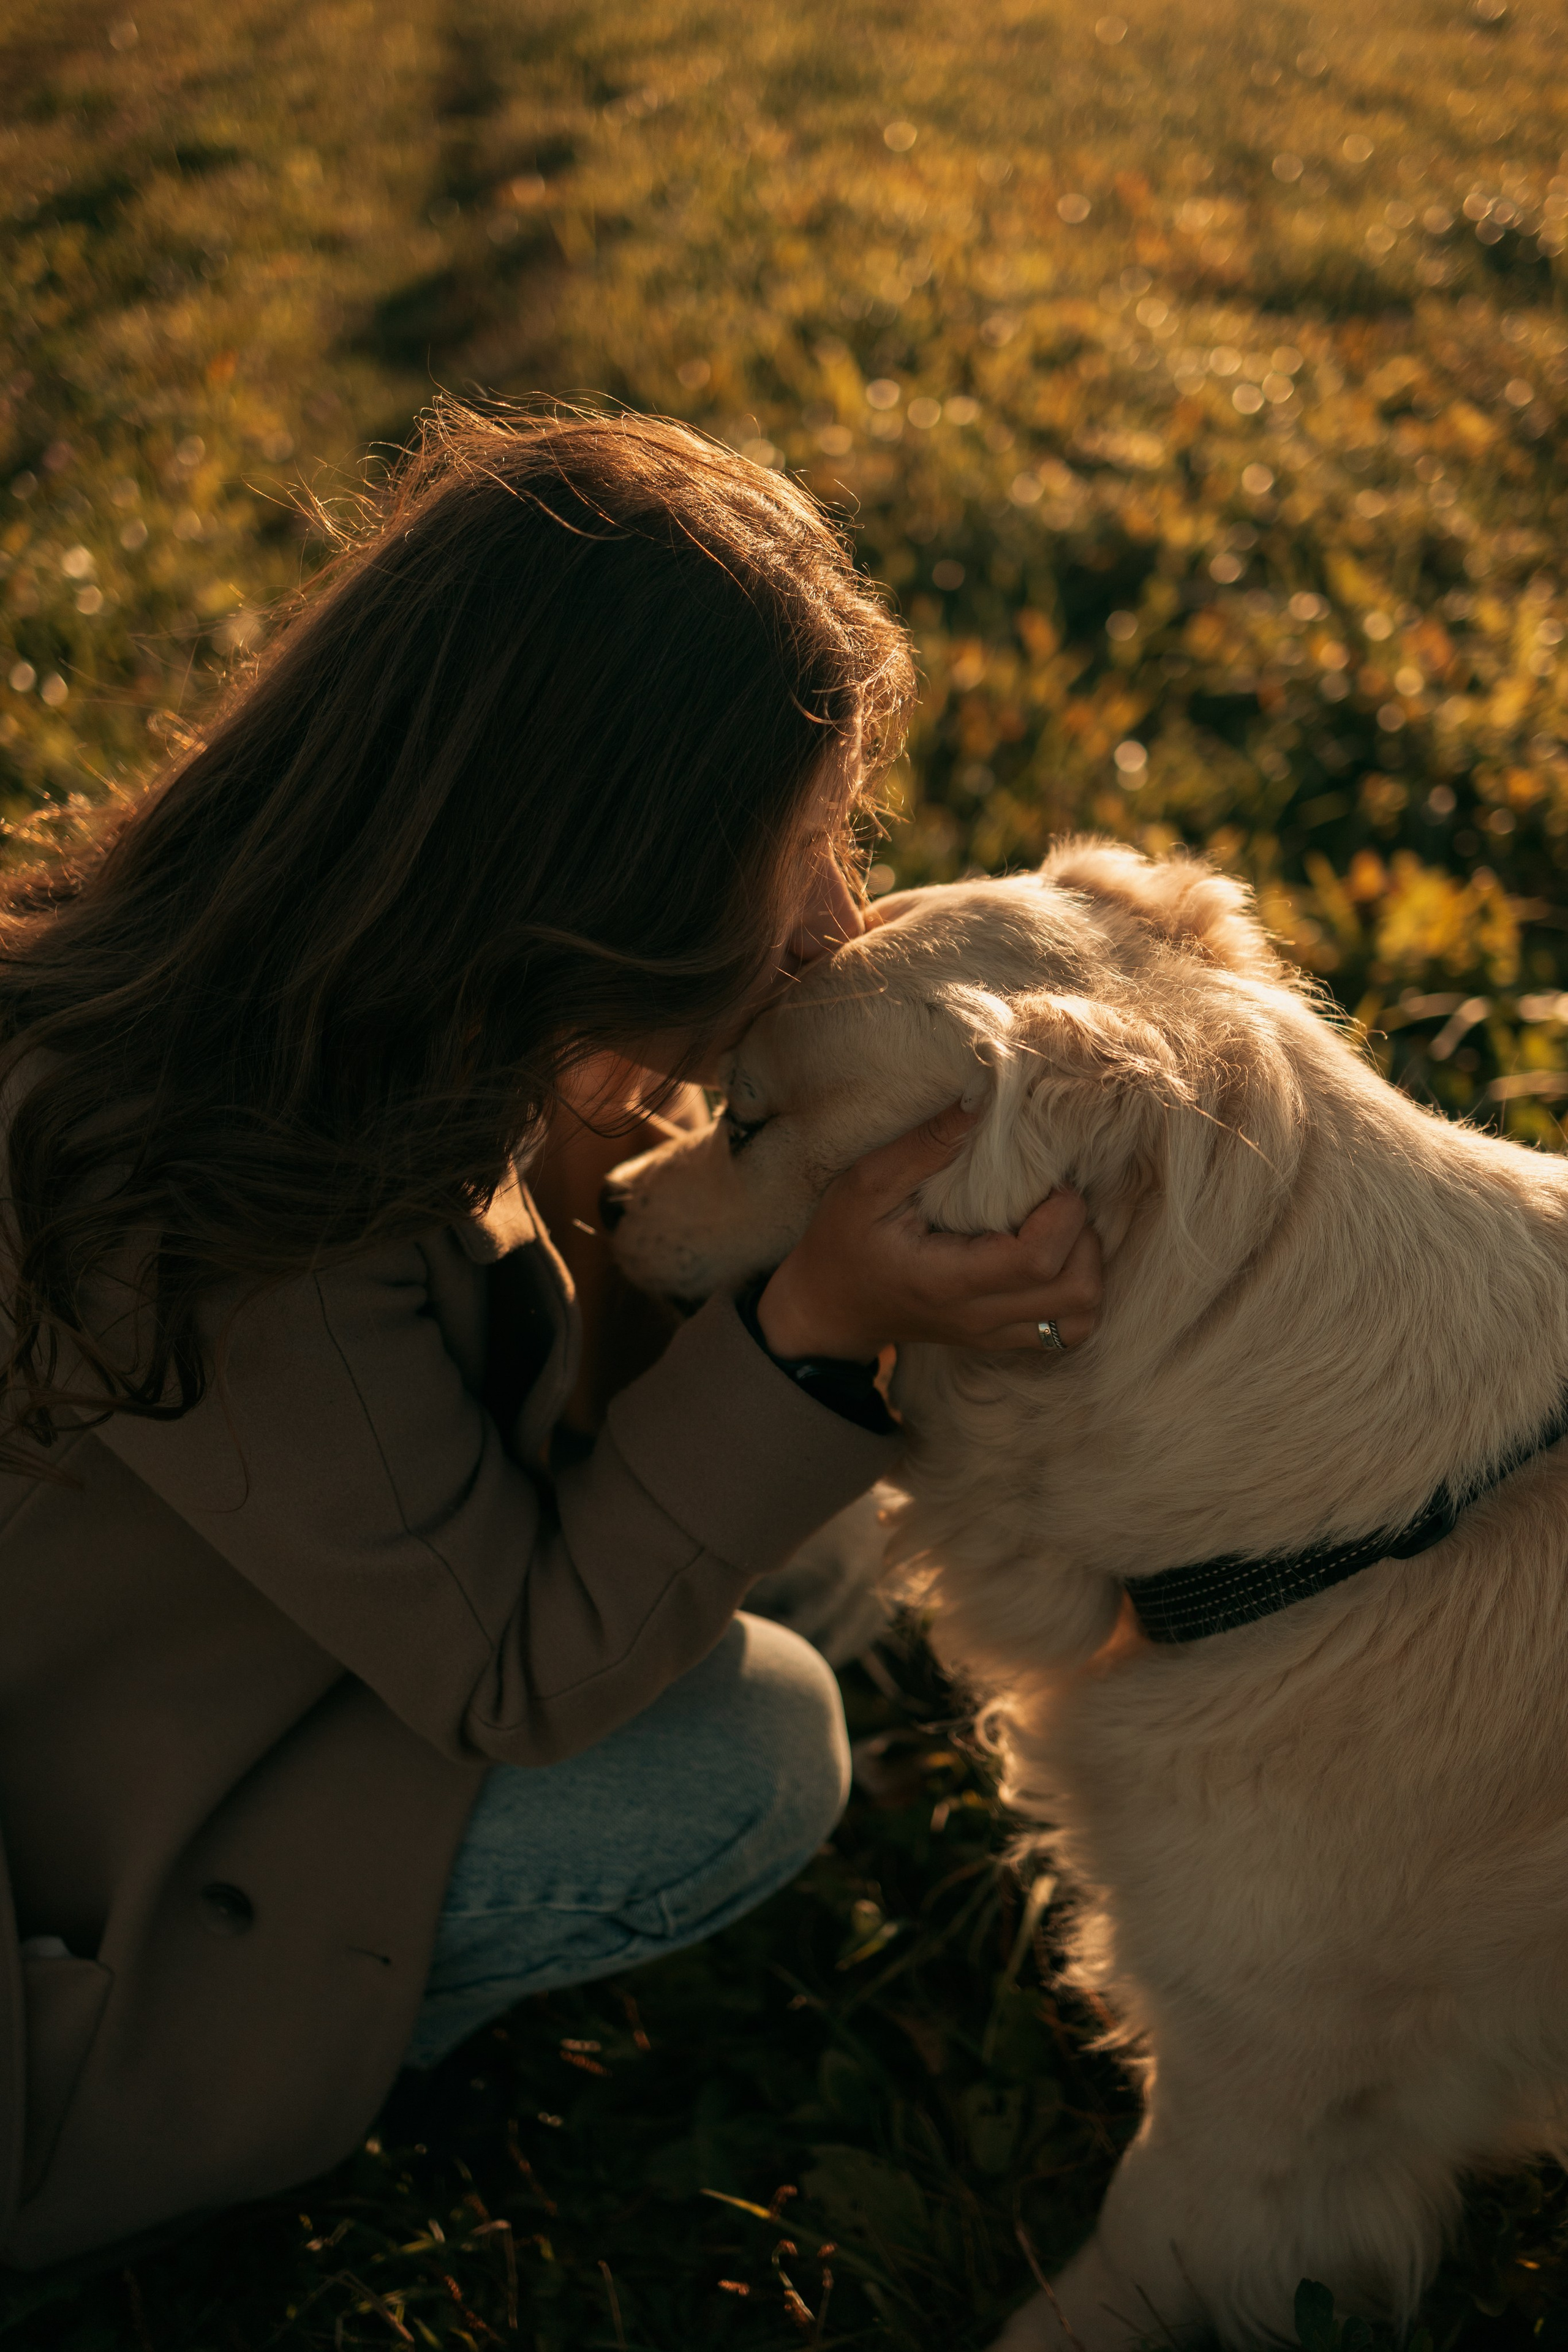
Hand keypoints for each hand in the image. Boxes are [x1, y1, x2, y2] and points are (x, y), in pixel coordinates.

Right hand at [756, 1104, 1102, 1360]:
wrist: (825, 1310)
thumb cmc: (841, 1242)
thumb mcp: (866, 1184)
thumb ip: (925, 1145)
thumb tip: (982, 1098)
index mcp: (947, 1281)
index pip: (1037, 1260)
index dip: (1063, 1215)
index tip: (1050, 1179)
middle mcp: (979, 1317)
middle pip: (1077, 1294)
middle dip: (1087, 1237)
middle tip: (1059, 1199)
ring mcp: (992, 1335)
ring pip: (1081, 1318)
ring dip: (1088, 1266)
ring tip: (1059, 1227)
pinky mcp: (998, 1339)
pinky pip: (1067, 1330)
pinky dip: (1076, 1291)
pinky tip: (1055, 1255)